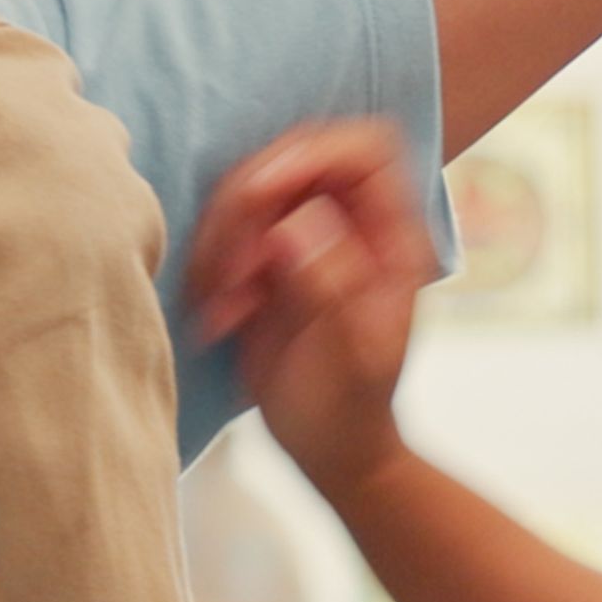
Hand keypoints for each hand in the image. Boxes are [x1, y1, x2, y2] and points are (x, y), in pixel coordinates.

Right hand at [184, 118, 434, 494]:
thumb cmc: (351, 410)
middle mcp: (348, 224)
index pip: (365, 151)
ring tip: (224, 305)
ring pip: (248, 194)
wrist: (329, 450)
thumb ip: (331, 283)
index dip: (313, 152)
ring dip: (222, 243)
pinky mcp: (265, 259)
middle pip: (290, 162)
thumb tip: (297, 222)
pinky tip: (220, 317)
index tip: (264, 191)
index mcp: (390, 237)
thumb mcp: (351, 354)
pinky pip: (224, 234)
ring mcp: (304, 237)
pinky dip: (211, 268)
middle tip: (235, 271)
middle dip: (248, 207)